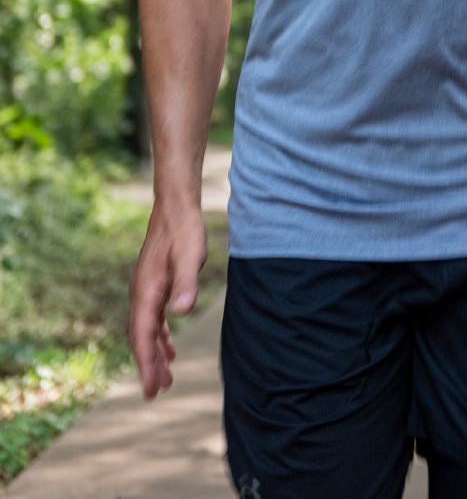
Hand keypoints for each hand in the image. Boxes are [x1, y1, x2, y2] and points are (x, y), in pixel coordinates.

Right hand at [128, 201, 207, 399]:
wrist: (176, 207)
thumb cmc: (184, 231)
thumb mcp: (191, 256)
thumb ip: (186, 282)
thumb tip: (182, 310)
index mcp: (147, 291)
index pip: (142, 335)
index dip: (146, 364)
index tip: (151, 389)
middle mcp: (141, 293)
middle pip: (141, 337)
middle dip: (148, 365)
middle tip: (157, 393)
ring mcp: (147, 288)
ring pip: (147, 329)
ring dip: (155, 352)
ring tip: (166, 377)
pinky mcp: (156, 284)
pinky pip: (153, 318)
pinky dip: (160, 335)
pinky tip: (169, 347)